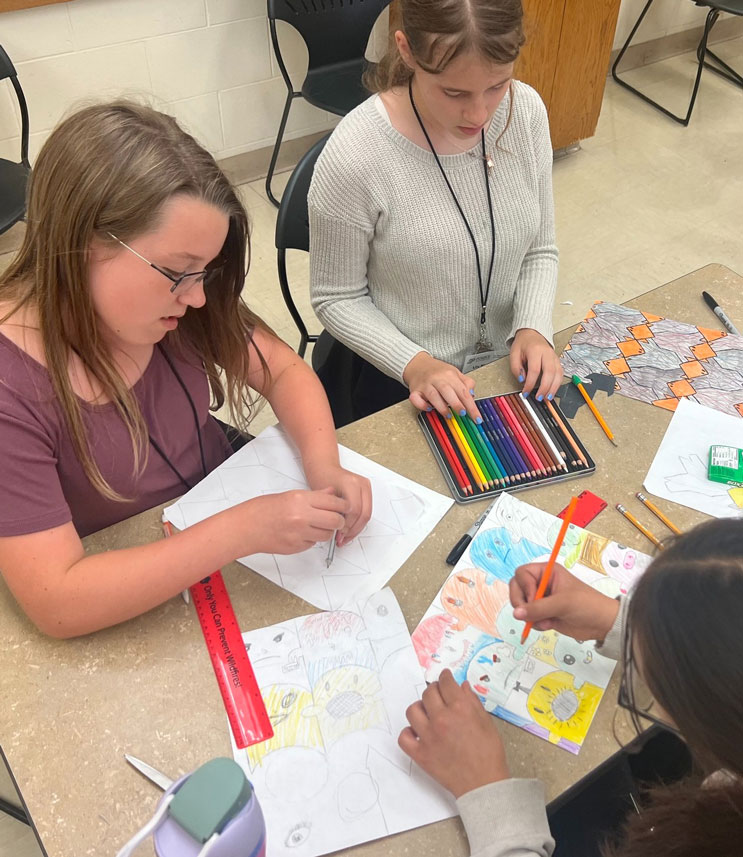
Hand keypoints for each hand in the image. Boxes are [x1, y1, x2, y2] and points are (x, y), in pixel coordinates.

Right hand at [241, 488, 347, 554]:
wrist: (246, 527)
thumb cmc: (264, 509)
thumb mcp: (290, 495)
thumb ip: (314, 496)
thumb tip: (332, 493)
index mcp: (301, 499)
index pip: (334, 503)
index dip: (343, 506)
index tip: (345, 507)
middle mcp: (302, 516)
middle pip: (335, 521)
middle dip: (339, 521)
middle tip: (337, 519)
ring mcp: (299, 533)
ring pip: (327, 535)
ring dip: (326, 531)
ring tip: (317, 526)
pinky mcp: (296, 547)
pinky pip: (313, 543)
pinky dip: (312, 539)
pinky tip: (302, 533)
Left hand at [304, 463, 371, 545]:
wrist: (325, 467)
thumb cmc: (321, 478)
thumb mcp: (323, 496)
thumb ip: (332, 512)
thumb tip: (336, 530)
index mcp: (351, 483)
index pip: (354, 510)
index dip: (347, 525)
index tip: (338, 534)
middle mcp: (361, 484)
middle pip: (364, 513)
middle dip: (353, 529)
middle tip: (342, 539)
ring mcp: (366, 487)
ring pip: (367, 514)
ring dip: (357, 528)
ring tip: (345, 537)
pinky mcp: (367, 491)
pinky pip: (366, 511)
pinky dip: (358, 522)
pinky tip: (349, 530)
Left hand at [398, 669, 509, 797]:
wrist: (483, 784)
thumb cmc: (489, 754)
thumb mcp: (486, 722)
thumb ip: (473, 701)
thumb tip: (462, 686)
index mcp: (460, 709)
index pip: (446, 683)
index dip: (445, 677)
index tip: (445, 678)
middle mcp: (442, 719)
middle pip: (428, 693)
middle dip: (434, 690)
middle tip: (438, 695)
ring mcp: (429, 736)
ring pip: (412, 710)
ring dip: (420, 708)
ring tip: (427, 712)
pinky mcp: (421, 754)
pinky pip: (404, 737)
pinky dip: (408, 733)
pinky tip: (417, 732)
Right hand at [403, 352, 480, 421]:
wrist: (418, 364)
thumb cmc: (437, 371)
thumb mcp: (455, 373)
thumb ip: (465, 383)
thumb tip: (472, 395)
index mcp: (449, 374)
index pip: (463, 391)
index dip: (471, 406)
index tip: (476, 417)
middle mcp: (437, 379)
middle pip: (448, 392)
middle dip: (457, 404)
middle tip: (463, 414)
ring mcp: (425, 385)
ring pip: (433, 396)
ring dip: (442, 407)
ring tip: (448, 415)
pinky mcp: (415, 391)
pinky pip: (416, 399)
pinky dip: (422, 405)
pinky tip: (429, 409)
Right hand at [509, 562, 619, 640]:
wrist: (602, 624)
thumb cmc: (588, 605)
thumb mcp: (562, 604)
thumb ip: (538, 608)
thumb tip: (517, 613)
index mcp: (547, 572)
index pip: (522, 573)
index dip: (524, 586)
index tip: (534, 599)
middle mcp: (542, 583)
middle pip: (517, 588)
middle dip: (522, 602)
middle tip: (528, 614)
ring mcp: (542, 599)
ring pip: (521, 605)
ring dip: (530, 615)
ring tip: (546, 621)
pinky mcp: (543, 614)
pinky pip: (529, 617)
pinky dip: (535, 623)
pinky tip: (550, 624)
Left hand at [510, 329, 562, 401]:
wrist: (532, 334)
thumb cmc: (523, 344)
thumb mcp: (514, 353)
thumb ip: (516, 367)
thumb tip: (522, 380)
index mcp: (535, 350)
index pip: (534, 370)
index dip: (530, 383)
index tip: (525, 392)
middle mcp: (547, 353)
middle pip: (550, 372)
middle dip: (545, 387)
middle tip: (539, 398)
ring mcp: (554, 357)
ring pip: (558, 374)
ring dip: (554, 388)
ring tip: (548, 398)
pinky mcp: (557, 361)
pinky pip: (560, 373)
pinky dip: (557, 384)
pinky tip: (552, 391)